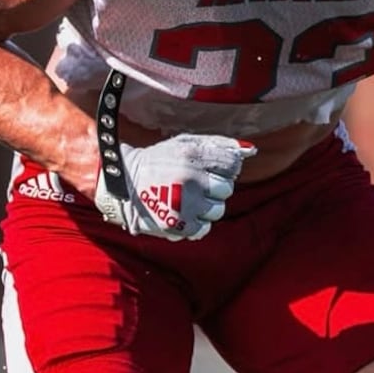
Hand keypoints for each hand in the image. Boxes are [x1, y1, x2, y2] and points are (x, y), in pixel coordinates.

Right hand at [93, 133, 256, 240]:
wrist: (122, 184)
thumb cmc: (159, 161)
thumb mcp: (185, 144)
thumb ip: (219, 145)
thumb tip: (251, 151)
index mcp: (192, 155)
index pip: (231, 164)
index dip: (222, 167)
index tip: (208, 168)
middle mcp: (191, 179)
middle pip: (226, 188)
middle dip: (214, 187)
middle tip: (195, 183)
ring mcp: (185, 205)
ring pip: (218, 210)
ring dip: (206, 206)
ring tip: (186, 198)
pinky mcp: (179, 226)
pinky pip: (204, 228)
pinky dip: (196, 222)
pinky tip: (181, 211)